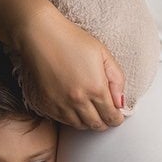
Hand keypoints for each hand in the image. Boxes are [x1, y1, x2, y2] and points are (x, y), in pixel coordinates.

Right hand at [14, 6, 124, 128]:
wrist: (40, 35)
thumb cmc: (71, 40)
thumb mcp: (103, 54)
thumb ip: (117, 79)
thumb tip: (121, 102)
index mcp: (96, 88)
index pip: (112, 117)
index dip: (117, 118)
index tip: (117, 115)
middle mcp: (78, 100)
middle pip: (97, 125)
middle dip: (105, 122)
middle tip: (106, 114)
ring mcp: (61, 105)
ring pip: (80, 126)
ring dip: (88, 121)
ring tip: (91, 110)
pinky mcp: (46, 105)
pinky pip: (63, 121)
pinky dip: (72, 118)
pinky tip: (75, 107)